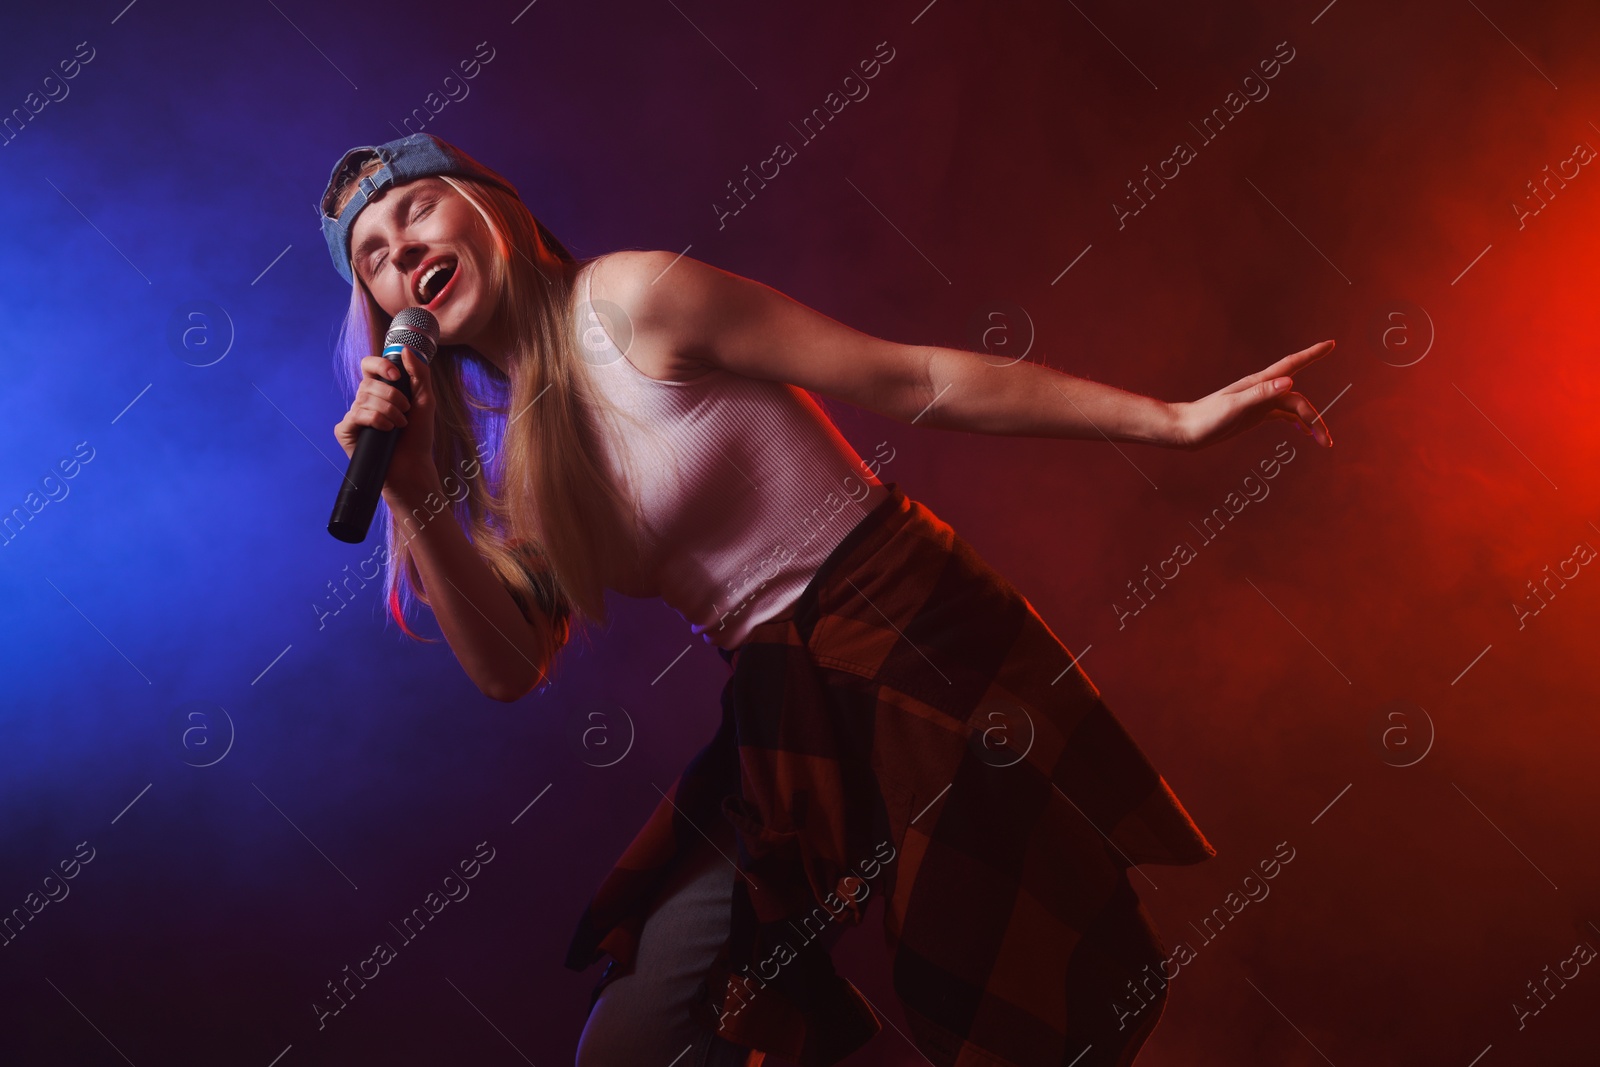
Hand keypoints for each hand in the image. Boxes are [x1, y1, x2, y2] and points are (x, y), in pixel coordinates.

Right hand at [333, 344, 437, 490]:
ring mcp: (353, 415)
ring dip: (389, 412)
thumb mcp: (425, 400)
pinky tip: (386, 430)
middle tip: (405, 411)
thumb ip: (419, 373)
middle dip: (393, 396)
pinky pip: (356, 415)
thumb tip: (405, 349)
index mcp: (380, 390)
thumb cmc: (419, 435)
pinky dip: (376, 420)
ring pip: (364, 399)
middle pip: (369, 383)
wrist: (413, 465)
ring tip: (399, 425)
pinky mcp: (346, 431)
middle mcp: (363, 400)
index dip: (380, 365)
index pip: (369, 365)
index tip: (396, 375)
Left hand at [1169, 340, 1333, 450]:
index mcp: (1259, 384)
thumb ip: (1261, 394)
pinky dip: (1295, 422)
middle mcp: (1262, 390)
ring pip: (1292, 408)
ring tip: (1322, 442)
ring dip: (1309, 423)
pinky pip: (1281, 415)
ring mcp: (1258, 403)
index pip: (1292, 365)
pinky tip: (1303, 432)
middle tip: (1327, 440)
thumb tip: (1289, 382)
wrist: (1184, 430)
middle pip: (1298, 399)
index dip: (1312, 354)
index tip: (1331, 344)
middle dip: (1315, 418)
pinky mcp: (1253, 415)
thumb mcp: (1234, 407)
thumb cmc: (1205, 418)